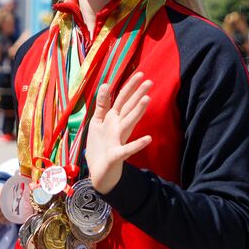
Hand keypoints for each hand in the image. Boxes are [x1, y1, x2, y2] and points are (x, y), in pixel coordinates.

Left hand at [84, 72, 152, 194]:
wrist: (99, 174)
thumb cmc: (100, 147)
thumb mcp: (98, 122)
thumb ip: (102, 104)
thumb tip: (105, 83)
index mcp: (113, 119)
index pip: (122, 100)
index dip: (130, 87)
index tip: (140, 74)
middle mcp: (118, 128)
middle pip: (128, 109)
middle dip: (137, 95)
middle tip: (150, 82)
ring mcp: (118, 141)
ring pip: (128, 124)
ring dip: (137, 112)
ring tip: (147, 100)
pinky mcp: (116, 155)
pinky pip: (127, 149)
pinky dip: (136, 144)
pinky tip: (148, 139)